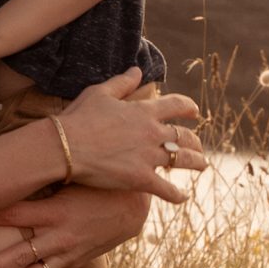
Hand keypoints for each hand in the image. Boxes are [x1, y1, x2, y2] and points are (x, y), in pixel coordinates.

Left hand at [0, 187, 151, 267]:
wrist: (134, 207)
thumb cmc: (98, 183)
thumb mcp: (71, 175)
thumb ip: (42, 174)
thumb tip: (12, 159)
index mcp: (53, 211)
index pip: (11, 214)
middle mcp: (58, 236)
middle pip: (18, 254)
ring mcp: (67, 253)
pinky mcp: (76, 262)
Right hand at [56, 69, 205, 198]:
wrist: (65, 147)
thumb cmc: (79, 118)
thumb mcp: (99, 93)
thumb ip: (122, 82)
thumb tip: (137, 70)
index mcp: (144, 111)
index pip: (177, 105)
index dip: (189, 108)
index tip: (195, 112)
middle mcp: (152, 133)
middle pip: (185, 136)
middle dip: (195, 141)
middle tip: (198, 146)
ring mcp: (149, 157)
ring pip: (184, 160)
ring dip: (197, 162)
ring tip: (203, 165)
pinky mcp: (141, 179)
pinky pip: (168, 189)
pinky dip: (178, 194)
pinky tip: (183, 196)